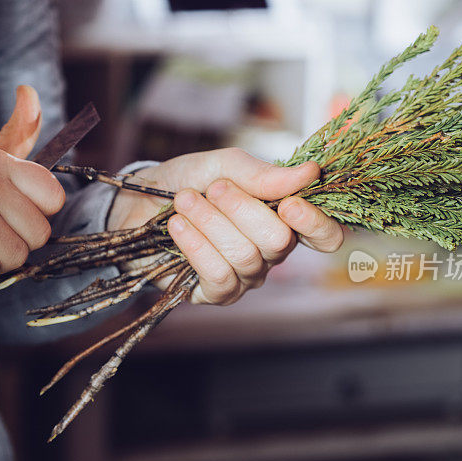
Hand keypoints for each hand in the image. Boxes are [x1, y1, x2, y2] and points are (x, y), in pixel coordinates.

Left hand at [108, 148, 343, 304]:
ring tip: (184, 201)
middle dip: (242, 209)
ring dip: (210, 222)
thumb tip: (310, 173)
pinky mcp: (215, 293)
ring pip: (245, 256)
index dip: (314, 223)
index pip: (324, 237)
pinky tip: (177, 226)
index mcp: (284, 220)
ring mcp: (245, 277)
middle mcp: (271, 254)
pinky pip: (218, 275)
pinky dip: (195, 245)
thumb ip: (262, 174)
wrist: (137, 204)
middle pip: (278, 242)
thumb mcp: (222, 166)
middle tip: (214, 188)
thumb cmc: (187, 182)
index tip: (291, 203)